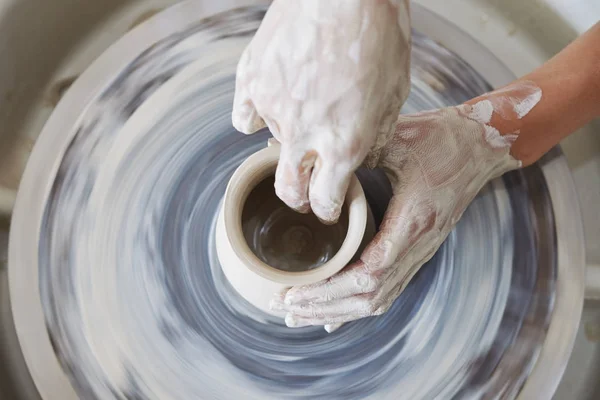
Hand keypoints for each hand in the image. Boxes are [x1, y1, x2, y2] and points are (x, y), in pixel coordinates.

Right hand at [232, 0, 410, 222]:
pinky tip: (274, 100)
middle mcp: (303, 134)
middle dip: (297, 199)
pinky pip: (245, 115)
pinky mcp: (251, 81)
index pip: (323, 200)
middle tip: (304, 193)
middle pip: (288, 190)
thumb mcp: (395, 92)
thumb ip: (377, 135)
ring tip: (305, 112)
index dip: (325, 209)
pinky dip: (256, 115)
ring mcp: (271, 108)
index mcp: (342, 143)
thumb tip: (364, 156)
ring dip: (287, 141)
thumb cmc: (379, 35)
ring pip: (271, 146)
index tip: (326, 206)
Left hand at [271, 81, 541, 330]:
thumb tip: (307, 160)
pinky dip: (358, 304)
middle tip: (285, 308)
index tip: (294, 291)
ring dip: (338, 311)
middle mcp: (419, 245)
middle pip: (370, 297)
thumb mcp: (396, 140)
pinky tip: (334, 314)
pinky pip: (388, 288)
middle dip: (325, 306)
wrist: (481, 146)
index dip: (329, 289)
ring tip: (300, 315)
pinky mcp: (418, 250)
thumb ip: (354, 155)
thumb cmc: (440, 138)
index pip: (369, 274)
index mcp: (412, 220)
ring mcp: (421, 251)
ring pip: (379, 299)